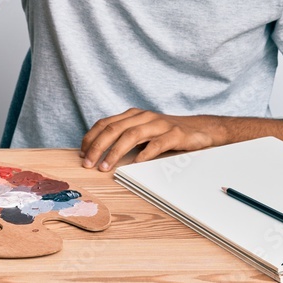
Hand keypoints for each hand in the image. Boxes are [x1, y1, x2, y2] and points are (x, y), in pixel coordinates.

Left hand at [80, 108, 220, 170]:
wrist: (200, 129)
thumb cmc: (167, 133)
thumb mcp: (143, 130)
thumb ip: (124, 136)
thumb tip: (97, 152)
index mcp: (133, 115)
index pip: (105, 123)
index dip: (91, 137)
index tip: (82, 153)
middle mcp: (144, 116)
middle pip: (114, 129)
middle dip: (98, 146)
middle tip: (87, 163)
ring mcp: (160, 124)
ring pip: (132, 135)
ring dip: (115, 152)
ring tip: (105, 166)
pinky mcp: (175, 134)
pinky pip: (156, 144)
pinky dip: (144, 154)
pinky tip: (135, 163)